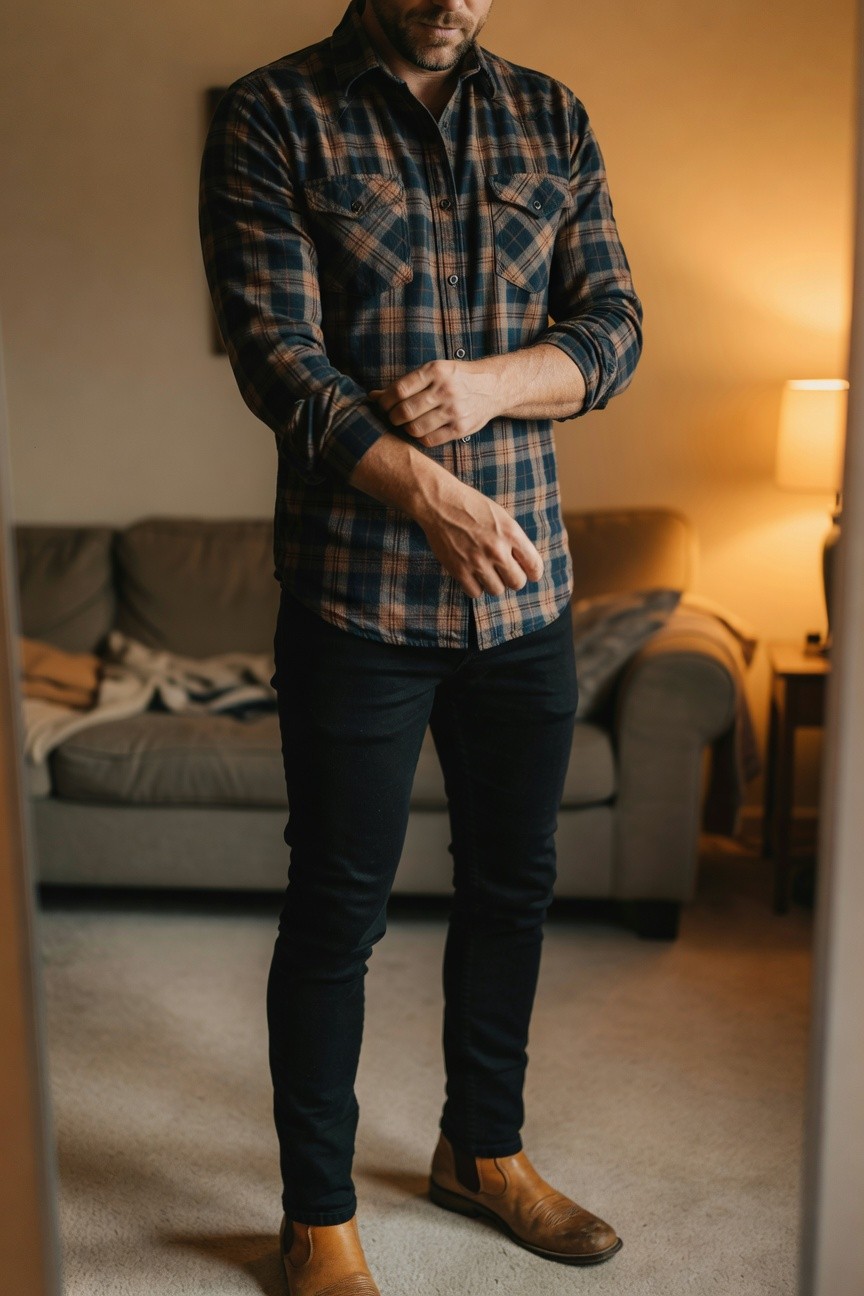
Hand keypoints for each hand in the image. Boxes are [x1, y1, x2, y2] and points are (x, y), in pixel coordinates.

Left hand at [370, 359, 504, 447]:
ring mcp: (453, 411)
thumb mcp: (433, 372)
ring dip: (405, 429)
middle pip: (404, 412)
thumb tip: (372, 396)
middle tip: (393, 417)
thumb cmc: (455, 379)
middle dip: (392, 417)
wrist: (493, 388)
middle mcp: (445, 390)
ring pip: (414, 429)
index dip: (385, 401)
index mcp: (435, 371)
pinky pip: (429, 439)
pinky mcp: (460, 428)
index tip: (383, 405)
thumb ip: (404, 384)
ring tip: (407, 423)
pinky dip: (420, 437)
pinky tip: (421, 430)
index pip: (398, 390)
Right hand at [414, 472, 543, 598]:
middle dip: (513, 578)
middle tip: (505, 571)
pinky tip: (472, 575)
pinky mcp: (458, 570)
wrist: (439, 502)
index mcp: (511, 533)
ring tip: (486, 571)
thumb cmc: (471, 506)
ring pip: (496, 590)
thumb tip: (524, 563)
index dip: (533, 572)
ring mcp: (477, 561)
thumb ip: (514, 539)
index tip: (529, 573)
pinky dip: (475, 586)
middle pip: (517, 583)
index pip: (534, 565)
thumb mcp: (501, 516)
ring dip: (493, 583)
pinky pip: (475, 592)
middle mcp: (496, 549)